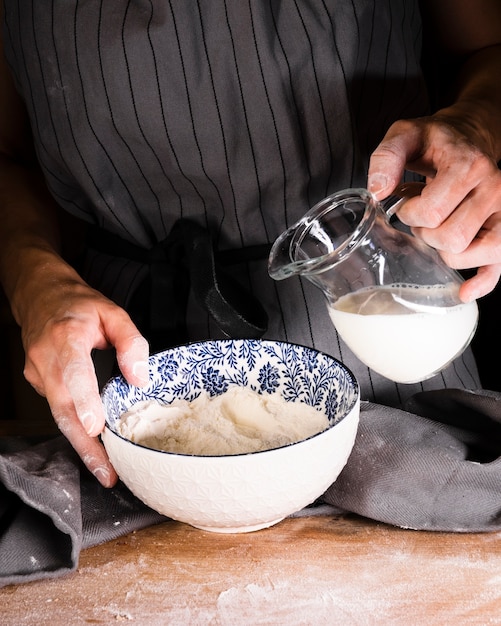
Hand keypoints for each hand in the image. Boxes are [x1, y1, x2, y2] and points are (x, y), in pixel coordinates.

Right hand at [20, 275, 149, 486]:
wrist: (41, 297)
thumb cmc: (79, 306)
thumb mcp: (113, 312)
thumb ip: (131, 342)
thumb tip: (139, 377)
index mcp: (66, 337)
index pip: (74, 373)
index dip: (84, 401)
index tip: (95, 427)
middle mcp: (46, 359)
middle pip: (63, 408)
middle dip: (84, 445)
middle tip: (107, 472)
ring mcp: (37, 374)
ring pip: (59, 415)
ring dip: (81, 445)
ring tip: (105, 470)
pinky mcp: (38, 384)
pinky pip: (58, 409)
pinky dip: (76, 428)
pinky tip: (95, 444)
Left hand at [367, 112, 500, 301]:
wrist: (470, 135)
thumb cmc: (436, 140)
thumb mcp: (405, 135)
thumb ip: (387, 157)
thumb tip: (378, 190)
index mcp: (469, 166)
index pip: (432, 213)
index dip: (410, 214)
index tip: (406, 203)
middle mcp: (493, 189)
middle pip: (451, 238)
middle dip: (426, 233)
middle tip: (422, 216)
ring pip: (470, 254)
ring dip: (443, 250)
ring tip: (439, 228)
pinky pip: (497, 266)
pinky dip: (482, 282)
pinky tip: (463, 291)